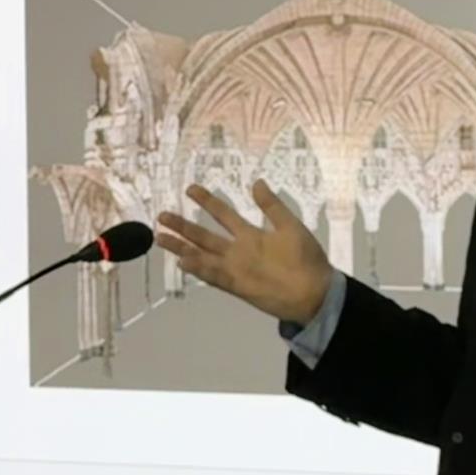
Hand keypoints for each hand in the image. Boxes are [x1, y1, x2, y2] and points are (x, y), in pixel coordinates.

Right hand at [154, 180, 332, 324]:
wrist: (315, 292)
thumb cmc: (306, 258)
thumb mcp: (290, 226)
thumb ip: (272, 207)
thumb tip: (257, 182)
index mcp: (250, 235)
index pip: (223, 214)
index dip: (207, 201)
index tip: (190, 188)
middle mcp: (238, 250)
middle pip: (204, 235)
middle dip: (183, 226)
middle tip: (162, 214)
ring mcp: (235, 268)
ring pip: (202, 255)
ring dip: (182, 247)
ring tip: (160, 237)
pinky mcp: (237, 285)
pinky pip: (214, 276)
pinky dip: (200, 269)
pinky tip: (183, 262)